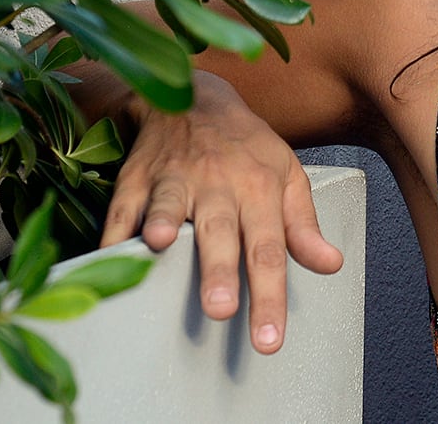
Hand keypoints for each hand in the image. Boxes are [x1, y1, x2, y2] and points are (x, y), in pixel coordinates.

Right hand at [100, 71, 344, 352]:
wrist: (195, 98)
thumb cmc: (246, 148)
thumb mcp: (286, 176)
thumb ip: (303, 225)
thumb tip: (330, 264)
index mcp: (260, 189)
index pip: (269, 249)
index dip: (270, 296)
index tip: (269, 340)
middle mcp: (219, 184)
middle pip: (220, 232)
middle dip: (218, 271)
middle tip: (220, 311)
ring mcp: (175, 179)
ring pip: (169, 206)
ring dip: (164, 226)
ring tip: (162, 249)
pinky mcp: (137, 177)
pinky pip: (122, 206)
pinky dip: (114, 229)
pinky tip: (107, 251)